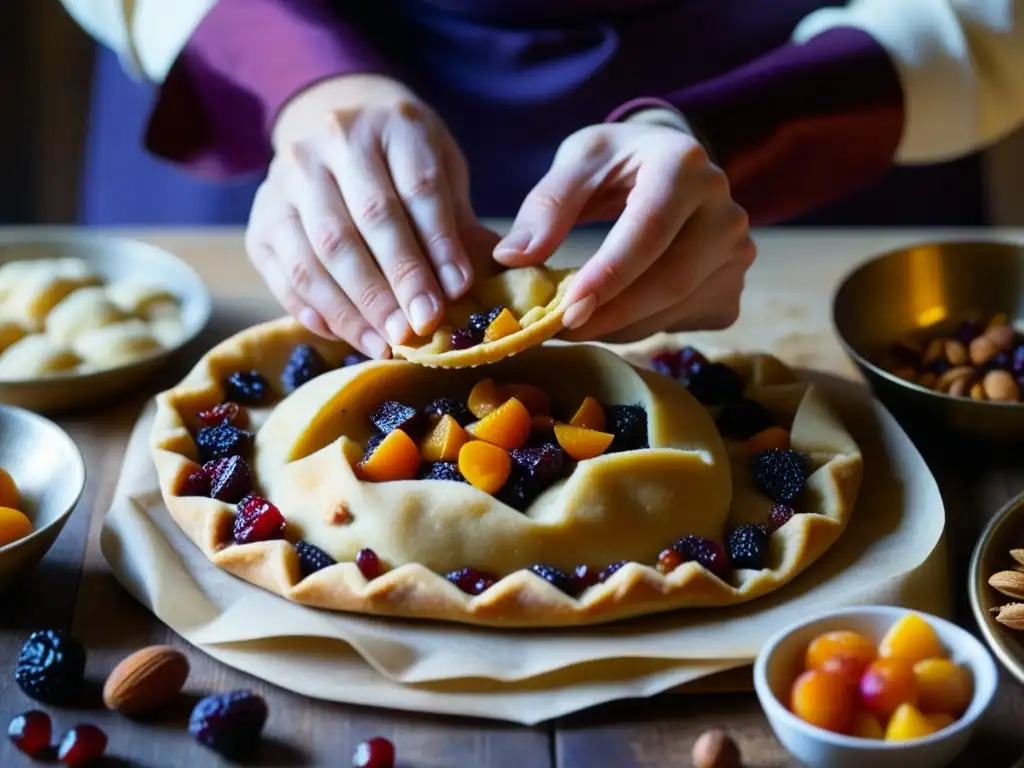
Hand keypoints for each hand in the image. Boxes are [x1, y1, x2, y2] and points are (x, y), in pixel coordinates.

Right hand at [246, 75, 486, 357]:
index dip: (438, 242)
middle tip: (421, 327)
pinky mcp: (261, 219)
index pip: (418, 187)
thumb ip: (461, 225)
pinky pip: (285, 274)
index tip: (457, 290)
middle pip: (367, 218)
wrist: (337, 130)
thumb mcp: (442, 173)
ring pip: (320, 250)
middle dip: (397, 280)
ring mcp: (287, 178)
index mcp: (393, 125)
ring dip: (356, 306)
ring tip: (388, 343)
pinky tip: (350, 336)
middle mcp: (333, 142)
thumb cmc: (403, 162)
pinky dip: (317, 312)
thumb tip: (499, 282)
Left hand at [493, 114, 755, 342]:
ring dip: (618, 328)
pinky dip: (640, 329)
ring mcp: (737, 254)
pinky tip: (612, 316)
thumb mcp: (578, 162)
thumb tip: (514, 258)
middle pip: (671, 280)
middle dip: (610, 314)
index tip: (566, 309)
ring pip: (675, 310)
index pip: (649, 230)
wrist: (670, 167)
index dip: (608, 275)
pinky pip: (682, 323)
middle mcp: (726, 211)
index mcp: (685, 166)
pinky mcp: (732, 289)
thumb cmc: (618, 162)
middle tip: (557, 329)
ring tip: (574, 323)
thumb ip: (547, 205)